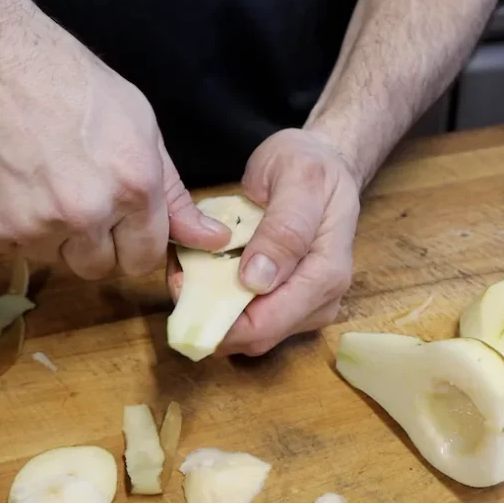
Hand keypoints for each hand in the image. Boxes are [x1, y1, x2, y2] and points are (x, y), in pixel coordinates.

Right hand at [0, 24, 229, 279]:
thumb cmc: (56, 73)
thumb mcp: (136, 121)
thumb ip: (173, 191)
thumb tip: (211, 239)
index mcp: (133, 186)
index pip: (145, 257)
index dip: (133, 243)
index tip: (121, 226)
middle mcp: (87, 213)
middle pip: (99, 268)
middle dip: (93, 243)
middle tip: (75, 195)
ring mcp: (35, 226)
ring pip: (55, 260)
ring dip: (51, 235)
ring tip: (37, 179)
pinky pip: (12, 250)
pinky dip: (11, 226)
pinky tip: (7, 181)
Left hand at [167, 128, 360, 355]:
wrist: (326, 165)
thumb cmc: (311, 167)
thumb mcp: (297, 180)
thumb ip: (283, 230)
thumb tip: (258, 281)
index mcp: (327, 273)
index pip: (268, 323)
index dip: (218, 316)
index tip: (181, 284)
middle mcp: (322, 300)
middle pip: (257, 337)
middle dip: (211, 317)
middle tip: (177, 279)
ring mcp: (308, 307)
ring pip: (251, 334)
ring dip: (214, 311)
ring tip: (189, 273)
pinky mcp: (292, 305)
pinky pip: (251, 319)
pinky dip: (223, 303)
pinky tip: (206, 276)